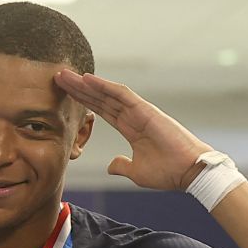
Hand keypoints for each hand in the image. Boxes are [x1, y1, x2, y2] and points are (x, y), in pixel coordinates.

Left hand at [53, 69, 212, 189]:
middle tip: (58, 77)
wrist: (189, 172)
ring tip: (65, 75)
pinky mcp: (145, 110)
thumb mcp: (137, 171)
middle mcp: (133, 116)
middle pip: (100, 98)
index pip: (102, 110)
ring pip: (107, 93)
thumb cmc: (168, 172)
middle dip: (79, 88)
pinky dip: (104, 86)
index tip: (66, 94)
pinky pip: (121, 94)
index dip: (84, 101)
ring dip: (85, 84)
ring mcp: (139, 111)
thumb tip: (111, 165)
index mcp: (131, 128)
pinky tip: (87, 79)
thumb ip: (122, 165)